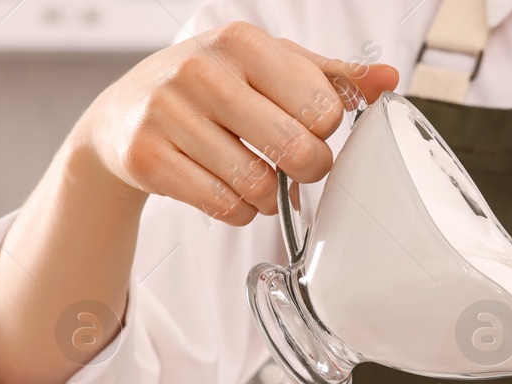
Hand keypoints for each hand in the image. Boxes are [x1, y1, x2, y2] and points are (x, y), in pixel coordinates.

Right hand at [71, 22, 397, 223]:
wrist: (123, 115)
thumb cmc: (209, 88)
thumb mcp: (268, 67)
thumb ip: (331, 76)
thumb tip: (388, 80)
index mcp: (242, 42)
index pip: (321, 107)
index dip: (326, 132)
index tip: (312, 131)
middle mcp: (203, 72)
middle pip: (295, 149)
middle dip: (307, 169)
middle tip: (298, 166)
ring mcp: (170, 113)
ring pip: (259, 186)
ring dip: (271, 197)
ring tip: (259, 179)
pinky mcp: (148, 157)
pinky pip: (225, 207)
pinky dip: (239, 212)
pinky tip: (230, 192)